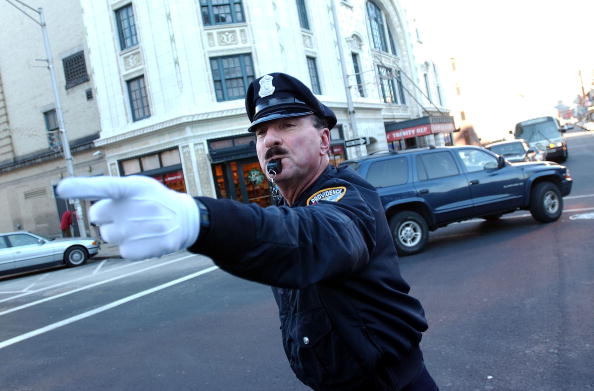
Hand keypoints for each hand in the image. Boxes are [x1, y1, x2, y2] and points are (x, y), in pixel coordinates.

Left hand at [57, 176, 199, 259]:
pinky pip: (122, 250)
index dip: (81, 188)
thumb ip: (112, 189)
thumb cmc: (154, 200)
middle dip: (107, 216)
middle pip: (97, 216)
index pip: (104, 186)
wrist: (187, 219)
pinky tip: (146, 238)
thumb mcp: (139, 186)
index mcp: (135, 187)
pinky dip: (131, 246)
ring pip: (108, 235)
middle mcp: (139, 207)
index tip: (61, 188)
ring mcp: (144, 228)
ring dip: (118, 232)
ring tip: (140, 226)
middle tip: (129, 213)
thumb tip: (80, 201)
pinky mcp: (148, 247)